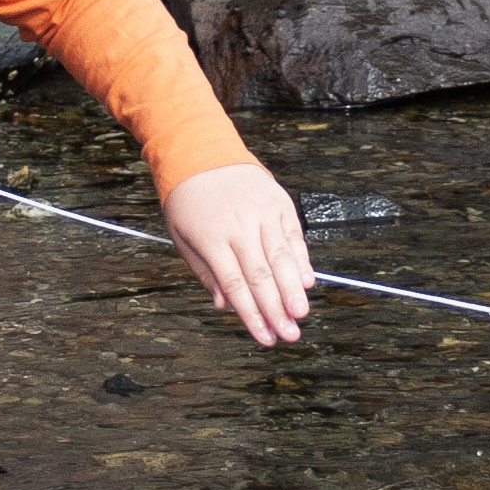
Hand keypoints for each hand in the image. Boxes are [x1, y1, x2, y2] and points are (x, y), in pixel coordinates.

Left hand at [160, 163, 313, 344]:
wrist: (201, 152)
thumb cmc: (188, 200)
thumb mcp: (183, 237)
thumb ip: (206, 273)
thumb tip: (225, 306)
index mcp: (212, 238)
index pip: (236, 285)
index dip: (252, 315)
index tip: (264, 338)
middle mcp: (239, 226)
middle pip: (262, 276)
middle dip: (277, 309)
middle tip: (290, 335)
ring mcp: (262, 213)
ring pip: (281, 257)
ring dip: (293, 289)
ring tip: (301, 314)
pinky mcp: (278, 203)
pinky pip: (292, 235)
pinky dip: (301, 259)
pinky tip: (306, 281)